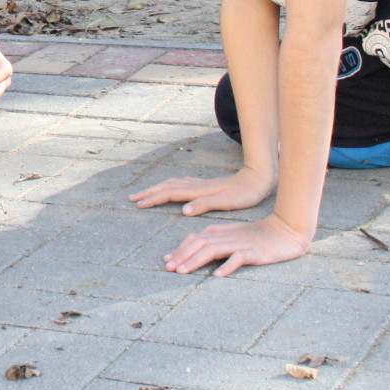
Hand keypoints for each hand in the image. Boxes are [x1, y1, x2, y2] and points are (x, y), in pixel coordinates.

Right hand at [130, 168, 273, 215]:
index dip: (152, 199)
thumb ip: (204, 204)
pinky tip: (170, 187)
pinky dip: (169, 186)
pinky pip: (180, 184)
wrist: (256, 179)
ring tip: (145, 193)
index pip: (169, 194)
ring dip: (156, 188)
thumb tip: (184, 210)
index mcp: (197, 191)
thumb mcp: (226, 202)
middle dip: (148, 192)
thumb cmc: (243, 194)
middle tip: (132, 198)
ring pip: (171, 184)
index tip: (138, 205)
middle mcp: (195, 185)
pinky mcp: (205, 184)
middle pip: (166, 187)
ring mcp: (199, 183)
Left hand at [163, 213, 312, 276]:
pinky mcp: (254, 252)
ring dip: (196, 260)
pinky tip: (217, 275)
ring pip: (213, 250)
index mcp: (221, 232)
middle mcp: (227, 237)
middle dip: (181, 256)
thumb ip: (215, 237)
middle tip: (168, 268)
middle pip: (199, 244)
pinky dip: (227, 266)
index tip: (166, 260)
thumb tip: (196, 242)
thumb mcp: (234, 233)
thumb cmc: (259, 234)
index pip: (194, 239)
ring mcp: (240, 244)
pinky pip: (239, 258)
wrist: (286, 230)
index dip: (179, 249)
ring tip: (183, 271)